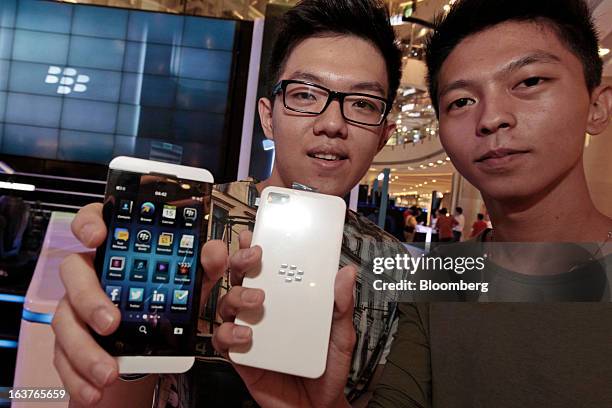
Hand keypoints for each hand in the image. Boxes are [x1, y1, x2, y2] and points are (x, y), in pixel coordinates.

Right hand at [52, 203, 228, 405]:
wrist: (157, 339)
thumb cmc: (167, 298)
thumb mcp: (190, 281)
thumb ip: (203, 265)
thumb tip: (214, 252)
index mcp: (115, 251)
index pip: (93, 222)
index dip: (89, 223)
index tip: (98, 236)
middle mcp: (91, 275)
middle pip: (73, 273)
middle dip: (89, 298)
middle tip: (111, 322)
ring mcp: (76, 307)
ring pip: (65, 322)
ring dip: (85, 349)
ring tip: (109, 371)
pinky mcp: (70, 340)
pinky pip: (65, 358)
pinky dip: (79, 377)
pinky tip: (95, 389)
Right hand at [212, 230, 355, 407]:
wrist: (317, 405)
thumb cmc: (325, 365)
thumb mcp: (340, 333)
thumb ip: (341, 305)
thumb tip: (346, 274)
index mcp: (284, 298)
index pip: (266, 267)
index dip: (256, 247)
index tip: (258, 232)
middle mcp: (262, 310)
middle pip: (240, 277)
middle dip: (241, 260)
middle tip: (255, 256)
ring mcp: (249, 331)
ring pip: (227, 303)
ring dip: (238, 294)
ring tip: (258, 298)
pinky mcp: (241, 356)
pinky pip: (224, 340)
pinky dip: (231, 334)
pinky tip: (248, 335)